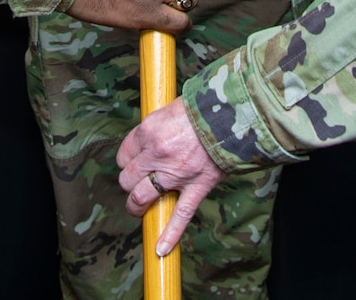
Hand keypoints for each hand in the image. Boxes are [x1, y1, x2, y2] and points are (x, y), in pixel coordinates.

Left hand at [117, 99, 224, 255]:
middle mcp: (156, 154)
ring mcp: (175, 174)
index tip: (133, 161)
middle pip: (127, 178)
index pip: (123, 154)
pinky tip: (161, 249)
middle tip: (135, 183)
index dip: (127, 160)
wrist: (232, 114)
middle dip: (129, 182)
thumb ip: (157, 128)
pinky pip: (180, 215)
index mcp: (148, 132)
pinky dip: (170, 234)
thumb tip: (151, 139)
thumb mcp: (170, 109)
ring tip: (138, 209)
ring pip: (142, 197)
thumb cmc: (202, 107)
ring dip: (137, 206)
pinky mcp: (196, 187)